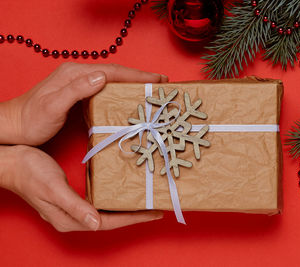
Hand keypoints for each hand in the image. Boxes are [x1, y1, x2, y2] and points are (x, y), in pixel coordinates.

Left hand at [1, 62, 167, 145]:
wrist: (13, 126)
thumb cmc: (31, 120)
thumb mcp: (52, 105)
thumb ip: (76, 90)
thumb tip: (102, 77)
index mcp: (75, 74)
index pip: (112, 71)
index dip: (137, 75)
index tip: (157, 79)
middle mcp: (78, 74)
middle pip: (115, 73)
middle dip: (139, 78)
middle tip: (161, 83)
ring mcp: (78, 83)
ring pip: (112, 81)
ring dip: (132, 84)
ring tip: (151, 90)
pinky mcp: (78, 93)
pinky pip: (105, 89)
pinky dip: (120, 91)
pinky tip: (128, 98)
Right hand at [1, 145, 162, 231]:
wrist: (10, 162)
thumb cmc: (29, 172)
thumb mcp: (53, 188)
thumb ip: (74, 206)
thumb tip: (96, 224)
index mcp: (70, 219)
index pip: (109, 223)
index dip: (133, 219)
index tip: (154, 213)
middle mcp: (74, 217)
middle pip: (111, 220)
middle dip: (134, 215)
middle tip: (156, 207)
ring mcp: (72, 208)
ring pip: (106, 211)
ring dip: (125, 208)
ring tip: (144, 200)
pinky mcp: (71, 198)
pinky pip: (99, 202)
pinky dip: (113, 199)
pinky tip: (121, 191)